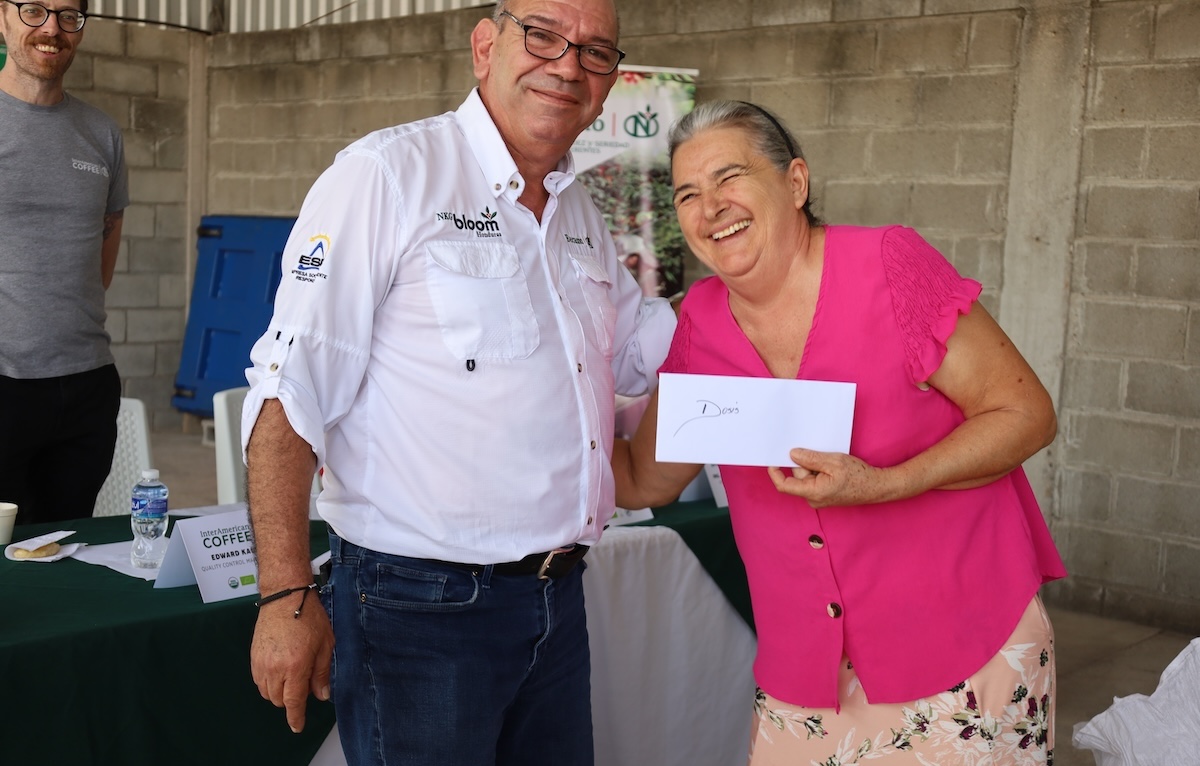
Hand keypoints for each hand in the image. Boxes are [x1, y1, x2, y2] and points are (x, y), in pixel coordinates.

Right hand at [250, 592, 334, 732]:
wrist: (285, 597)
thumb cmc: (309, 616)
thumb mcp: (325, 644)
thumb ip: (321, 673)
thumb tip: (321, 695)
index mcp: (295, 666)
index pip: (293, 702)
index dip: (296, 717)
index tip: (297, 726)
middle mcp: (275, 668)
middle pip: (279, 700)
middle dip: (291, 699)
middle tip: (305, 682)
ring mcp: (261, 663)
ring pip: (267, 692)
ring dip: (279, 691)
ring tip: (293, 672)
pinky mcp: (253, 656)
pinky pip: (259, 680)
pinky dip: (269, 682)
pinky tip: (280, 668)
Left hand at [767, 448, 888, 507]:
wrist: (876, 487)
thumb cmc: (858, 476)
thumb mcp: (833, 462)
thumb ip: (811, 459)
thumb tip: (792, 455)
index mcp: (813, 492)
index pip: (784, 485)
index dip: (775, 472)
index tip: (772, 459)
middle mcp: (813, 498)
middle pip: (797, 476)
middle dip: (804, 463)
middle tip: (818, 453)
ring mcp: (819, 497)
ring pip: (806, 476)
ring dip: (814, 465)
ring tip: (830, 461)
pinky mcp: (824, 493)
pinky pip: (814, 479)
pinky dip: (819, 470)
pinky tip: (832, 466)